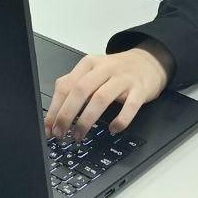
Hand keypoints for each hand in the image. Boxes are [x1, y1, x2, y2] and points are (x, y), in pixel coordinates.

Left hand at [44, 42, 172, 140]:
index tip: (49, 127)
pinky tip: (113, 129)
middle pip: (80, 91)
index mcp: (88, 64)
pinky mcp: (140, 89)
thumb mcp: (92, 71)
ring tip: (79, 135)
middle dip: (67, 115)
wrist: (149, 61)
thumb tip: (53, 115)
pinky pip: (130, 107)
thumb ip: (73, 87)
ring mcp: (123, 78)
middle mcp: (104, 69)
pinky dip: (120, 120)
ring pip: (100, 99)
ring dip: (86, 120)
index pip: (66, 86)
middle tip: (60, 133)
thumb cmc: (116, 71)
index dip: (55, 109)